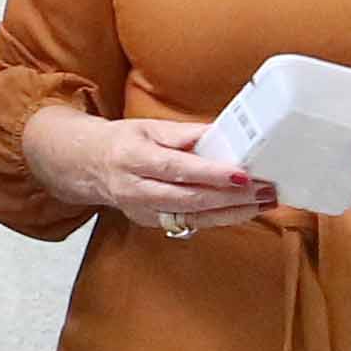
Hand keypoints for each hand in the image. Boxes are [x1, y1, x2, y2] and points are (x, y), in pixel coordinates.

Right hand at [22, 108, 272, 231]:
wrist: (86, 166)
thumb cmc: (123, 142)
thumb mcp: (150, 127)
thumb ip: (187, 134)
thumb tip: (226, 133)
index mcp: (133, 157)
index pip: (177, 168)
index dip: (211, 174)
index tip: (243, 174)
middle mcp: (135, 188)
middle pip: (188, 199)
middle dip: (230, 197)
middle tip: (264, 190)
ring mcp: (142, 210)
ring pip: (192, 217)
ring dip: (232, 212)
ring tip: (263, 203)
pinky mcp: (150, 223)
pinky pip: (190, 223)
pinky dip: (219, 218)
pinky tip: (243, 210)